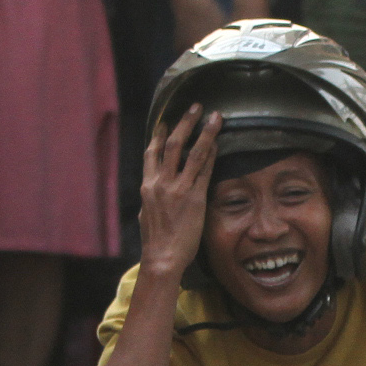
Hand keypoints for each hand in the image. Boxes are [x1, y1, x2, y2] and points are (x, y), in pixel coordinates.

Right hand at [139, 106, 218, 280]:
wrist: (162, 258)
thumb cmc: (155, 240)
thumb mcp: (146, 214)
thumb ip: (151, 197)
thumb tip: (153, 190)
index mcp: (148, 186)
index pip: (153, 153)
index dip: (160, 134)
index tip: (167, 121)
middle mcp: (161, 183)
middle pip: (173, 145)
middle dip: (184, 123)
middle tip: (195, 107)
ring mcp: (178, 189)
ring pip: (192, 152)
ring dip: (204, 132)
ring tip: (214, 117)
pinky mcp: (194, 198)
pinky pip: (204, 171)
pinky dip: (211, 155)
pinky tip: (218, 144)